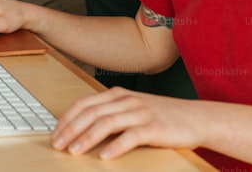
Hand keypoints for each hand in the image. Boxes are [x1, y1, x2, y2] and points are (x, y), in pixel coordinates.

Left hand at [51, 87, 203, 159]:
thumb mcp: (132, 108)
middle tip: (57, 144)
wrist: (196, 118)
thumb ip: (111, 112)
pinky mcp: (154, 127)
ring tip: (74, 151)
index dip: (67, 118)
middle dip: (70, 129)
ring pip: (106, 123)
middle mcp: (127, 100)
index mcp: (118, 94)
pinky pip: (131, 136)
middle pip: (91, 113)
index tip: (55, 133)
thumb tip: (82, 127)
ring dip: (87, 138)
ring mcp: (140, 112)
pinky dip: (116, 146)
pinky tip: (105, 156)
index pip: (84, 104)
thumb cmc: (162, 115)